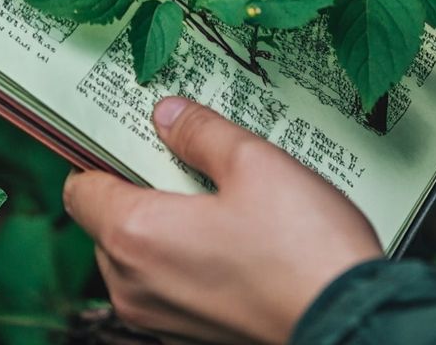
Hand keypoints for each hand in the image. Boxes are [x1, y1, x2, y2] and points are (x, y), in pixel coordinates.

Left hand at [63, 97, 382, 344]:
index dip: (103, 154)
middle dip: (140, 187)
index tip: (133, 134)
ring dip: (165, 223)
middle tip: (188, 157)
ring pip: (137, 256)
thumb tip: (168, 114)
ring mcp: (159, 318)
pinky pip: (167, 285)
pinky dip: (186, 257)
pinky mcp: (189, 335)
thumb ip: (200, 133)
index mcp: (135, 236)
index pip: (81, 188)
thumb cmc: (304, 250)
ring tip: (221, 194)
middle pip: (107, 222)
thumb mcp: (254, 163)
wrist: (354, 327)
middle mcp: (133, 285)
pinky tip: (235, 235)